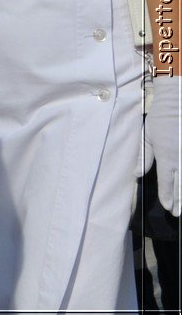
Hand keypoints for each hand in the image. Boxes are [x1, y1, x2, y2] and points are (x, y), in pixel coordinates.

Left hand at [150, 75, 179, 213]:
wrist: (178, 102)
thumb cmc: (161, 116)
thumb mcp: (147, 134)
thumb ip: (144, 156)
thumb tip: (137, 173)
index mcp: (166, 158)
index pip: (166, 183)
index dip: (166, 197)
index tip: (167, 207)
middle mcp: (181, 161)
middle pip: (181, 188)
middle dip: (179, 202)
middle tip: (178, 213)